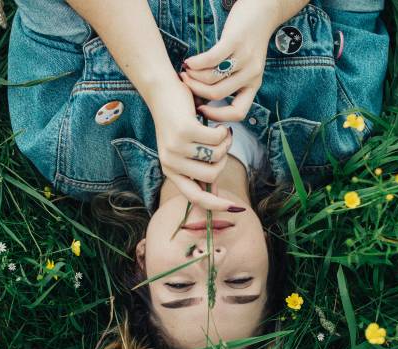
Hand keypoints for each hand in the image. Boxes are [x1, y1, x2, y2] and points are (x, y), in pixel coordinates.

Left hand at [147, 79, 235, 208]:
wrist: (162, 91)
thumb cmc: (178, 120)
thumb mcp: (184, 148)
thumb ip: (197, 168)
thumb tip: (213, 192)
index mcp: (170, 170)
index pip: (195, 197)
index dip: (215, 205)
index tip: (235, 208)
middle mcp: (171, 162)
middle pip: (212, 175)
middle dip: (224, 158)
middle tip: (221, 141)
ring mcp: (176, 147)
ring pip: (217, 156)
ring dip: (224, 142)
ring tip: (218, 129)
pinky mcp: (185, 130)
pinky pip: (217, 139)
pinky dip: (222, 130)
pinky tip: (216, 121)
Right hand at [178, 1, 277, 121]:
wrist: (263, 13)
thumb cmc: (249, 42)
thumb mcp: (247, 67)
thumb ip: (232, 82)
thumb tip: (204, 98)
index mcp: (254, 85)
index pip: (238, 112)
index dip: (217, 116)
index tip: (201, 109)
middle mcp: (252, 74)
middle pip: (218, 95)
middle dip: (196, 91)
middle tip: (185, 83)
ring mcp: (244, 58)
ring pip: (212, 78)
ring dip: (193, 76)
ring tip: (186, 70)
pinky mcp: (235, 41)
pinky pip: (211, 59)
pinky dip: (195, 62)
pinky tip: (189, 61)